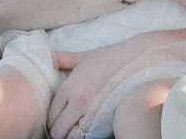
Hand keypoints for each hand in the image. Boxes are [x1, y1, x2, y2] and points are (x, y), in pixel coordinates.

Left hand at [48, 35, 185, 137]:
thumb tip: (47, 54)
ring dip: (73, 135)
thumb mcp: (84, 57)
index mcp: (69, 87)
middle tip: (67, 128)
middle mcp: (77, 102)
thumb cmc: (111, 58)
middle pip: (57, 129)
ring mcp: (92, 112)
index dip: (52, 119)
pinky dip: (87, 136)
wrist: (138, 60)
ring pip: (72, 137)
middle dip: (60, 131)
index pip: (50, 114)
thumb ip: (63, 58)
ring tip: (79, 129)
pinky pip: (88, 137)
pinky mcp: (105, 119)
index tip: (58, 120)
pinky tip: (91, 129)